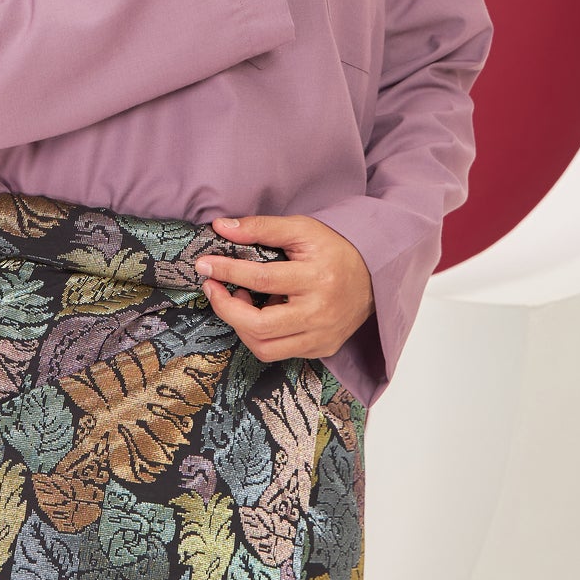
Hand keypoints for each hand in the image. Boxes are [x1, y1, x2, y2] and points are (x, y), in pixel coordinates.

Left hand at [193, 214, 373, 362]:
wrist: (374, 275)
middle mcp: (320, 312)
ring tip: (237, 300)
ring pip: (265, 347)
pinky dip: (260, 335)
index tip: (205, 265)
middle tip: (212, 288)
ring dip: (240, 325)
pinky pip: (279, 352)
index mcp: (317, 278)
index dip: (227, 271)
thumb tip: (221, 227)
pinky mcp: (322, 348)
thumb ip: (261, 227)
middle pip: (259, 325)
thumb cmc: (334, 248)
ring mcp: (321, 336)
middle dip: (225, 308)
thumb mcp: (301, 229)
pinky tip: (259, 313)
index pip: (262, 279)